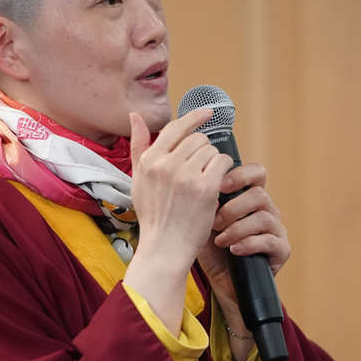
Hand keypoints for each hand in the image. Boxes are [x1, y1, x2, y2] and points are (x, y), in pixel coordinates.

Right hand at [121, 109, 232, 329]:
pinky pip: (223, 163)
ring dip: (214, 162)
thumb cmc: (153, 216)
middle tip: (201, 171)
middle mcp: (165, 165)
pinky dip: (225, 170)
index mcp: (149, 161)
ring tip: (207, 180)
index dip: (194, 118)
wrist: (164, 248)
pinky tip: (219, 182)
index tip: (208, 112)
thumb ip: (138, 146)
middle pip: (197, 139)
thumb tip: (135, 116)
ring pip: (211, 151)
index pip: (176, 128)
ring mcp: (185, 176)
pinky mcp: (204, 188)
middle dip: (204, 151)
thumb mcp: (138, 179)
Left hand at [196, 162, 290, 305]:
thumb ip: (203, 204)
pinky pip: (269, 241)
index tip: (220, 184)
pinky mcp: (281, 250)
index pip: (256, 173)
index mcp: (250, 198)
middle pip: (259, 195)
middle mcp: (267, 210)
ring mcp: (276, 230)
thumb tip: (200, 185)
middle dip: (233, 208)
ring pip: (264, 218)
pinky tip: (234, 250)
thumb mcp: (202, 223)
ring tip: (220, 240)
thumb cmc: (212, 250)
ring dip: (238, 228)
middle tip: (214, 222)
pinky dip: (248, 244)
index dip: (241, 174)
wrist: (222, 283)